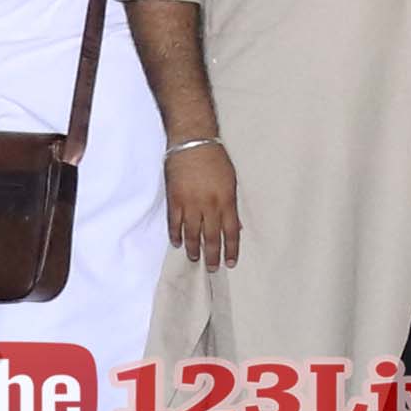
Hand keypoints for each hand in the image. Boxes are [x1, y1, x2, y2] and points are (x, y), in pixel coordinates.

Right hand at [162, 139, 242, 269]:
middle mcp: (209, 205)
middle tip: (212, 268)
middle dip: (213, 255)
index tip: (231, 262)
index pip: (231, 232)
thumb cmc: (215, 159)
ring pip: (191, 233)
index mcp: (226, 201)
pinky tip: (177, 243)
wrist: (193, 142)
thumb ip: (232, 205)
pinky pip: (174, 222)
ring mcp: (190, 203)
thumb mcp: (231, 181)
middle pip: (211, 237)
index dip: (232, 249)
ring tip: (195, 258)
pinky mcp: (174, 199)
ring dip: (193, 248)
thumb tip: (236, 226)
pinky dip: (175, 234)